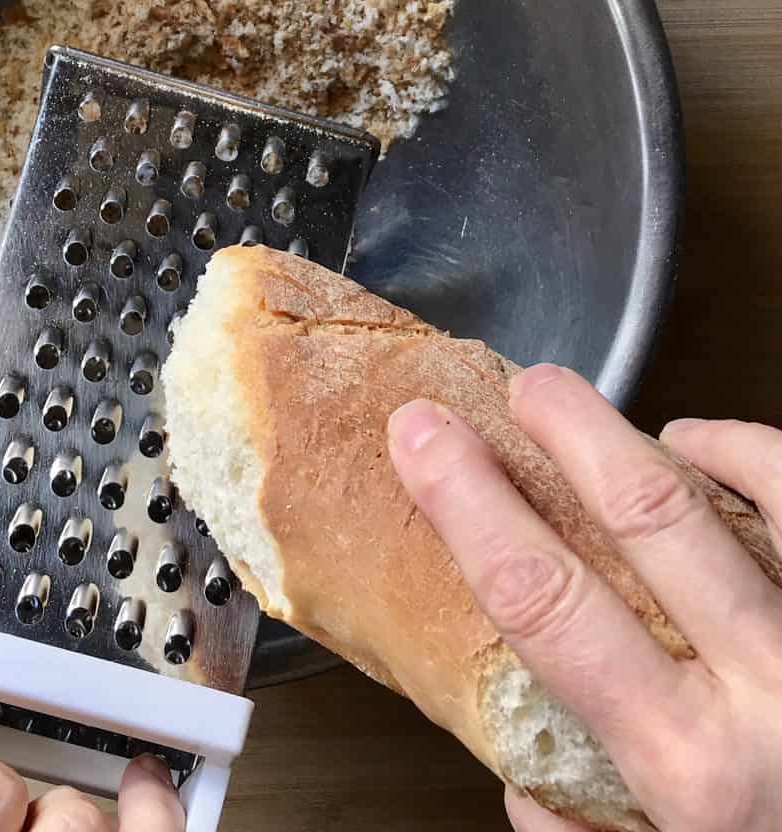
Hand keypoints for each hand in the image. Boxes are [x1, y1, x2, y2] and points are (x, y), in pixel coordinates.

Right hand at [388, 363, 781, 831]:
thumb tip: (525, 785)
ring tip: (607, 418)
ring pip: (756, 487)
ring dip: (661, 436)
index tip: (421, 434)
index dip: (466, 501)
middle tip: (526, 384)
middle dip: (571, 427)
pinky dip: (752, 454)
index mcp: (688, 761)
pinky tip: (713, 452)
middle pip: (648, 512)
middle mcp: (770, 690)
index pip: (542, 597)